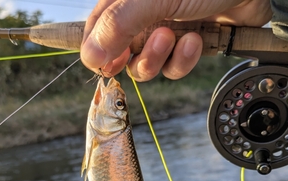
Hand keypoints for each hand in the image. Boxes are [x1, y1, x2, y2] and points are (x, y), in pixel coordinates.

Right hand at [81, 0, 271, 80]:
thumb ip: (118, 25)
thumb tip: (90, 57)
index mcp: (123, 1)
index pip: (94, 33)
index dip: (99, 53)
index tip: (111, 63)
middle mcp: (140, 17)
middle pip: (120, 56)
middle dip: (141, 56)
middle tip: (161, 40)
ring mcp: (163, 31)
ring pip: (147, 66)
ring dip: (164, 58)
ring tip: (181, 37)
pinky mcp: (184, 44)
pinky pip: (173, 67)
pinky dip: (184, 60)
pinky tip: (196, 40)